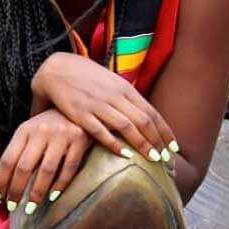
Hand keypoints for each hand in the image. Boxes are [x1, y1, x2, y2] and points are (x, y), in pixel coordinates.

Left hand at [0, 108, 91, 211]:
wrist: (79, 108)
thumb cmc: (50, 125)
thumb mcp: (28, 136)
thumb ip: (12, 156)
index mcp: (25, 130)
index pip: (7, 159)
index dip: (0, 181)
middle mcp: (41, 131)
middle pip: (24, 167)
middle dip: (16, 190)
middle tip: (12, 207)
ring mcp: (62, 135)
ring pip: (46, 170)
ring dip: (37, 192)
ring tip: (31, 208)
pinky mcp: (80, 140)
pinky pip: (68, 168)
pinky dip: (60, 184)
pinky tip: (52, 196)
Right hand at [31, 52, 177, 162]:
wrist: (56, 69)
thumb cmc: (85, 78)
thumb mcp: (110, 83)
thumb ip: (125, 98)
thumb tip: (141, 116)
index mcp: (124, 88)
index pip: (151, 112)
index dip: (164, 130)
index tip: (173, 146)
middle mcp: (115, 96)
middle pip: (144, 121)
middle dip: (158, 141)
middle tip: (166, 158)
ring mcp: (98, 105)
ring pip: (127, 127)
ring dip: (142, 145)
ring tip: (152, 159)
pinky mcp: (81, 114)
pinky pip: (101, 131)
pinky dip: (115, 144)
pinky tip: (125, 155)